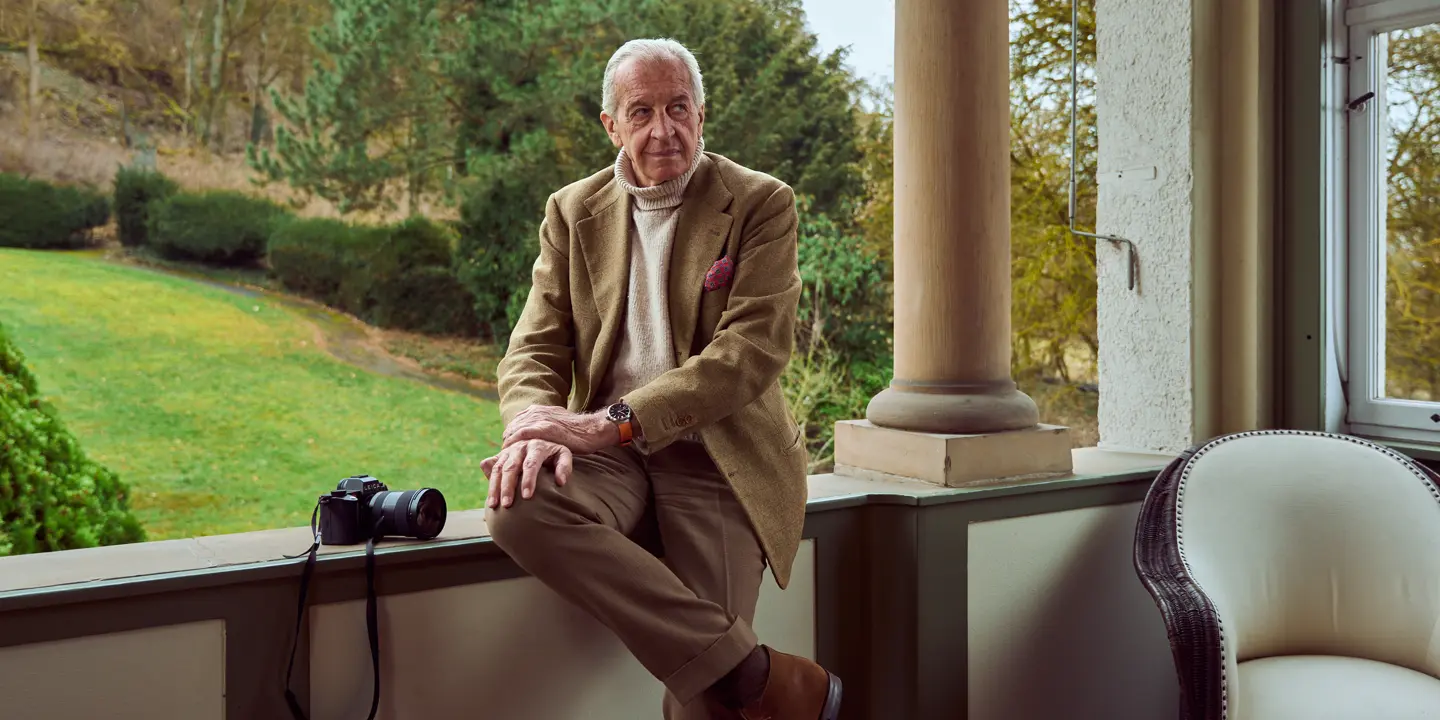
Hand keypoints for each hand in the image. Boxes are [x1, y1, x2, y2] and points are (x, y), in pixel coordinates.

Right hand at [482, 439, 573, 508]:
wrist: (540, 443)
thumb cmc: (554, 454)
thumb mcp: (563, 455)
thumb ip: (564, 467)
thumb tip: (560, 482)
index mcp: (537, 446)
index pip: (531, 464)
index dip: (528, 480)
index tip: (527, 497)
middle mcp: (520, 446)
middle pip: (511, 467)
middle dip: (508, 487)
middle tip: (507, 505)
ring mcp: (508, 451)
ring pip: (498, 469)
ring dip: (494, 487)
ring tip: (494, 506)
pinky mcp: (500, 456)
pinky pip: (492, 468)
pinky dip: (490, 483)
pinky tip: (490, 498)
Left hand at [501, 405, 618, 453]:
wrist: (593, 429)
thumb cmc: (577, 432)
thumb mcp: (556, 423)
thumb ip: (543, 427)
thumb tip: (532, 437)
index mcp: (537, 411)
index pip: (515, 424)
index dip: (510, 439)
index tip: (506, 453)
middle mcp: (536, 412)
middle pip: (512, 428)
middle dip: (506, 444)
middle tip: (501, 462)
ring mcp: (540, 419)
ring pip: (515, 431)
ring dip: (508, 446)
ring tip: (504, 463)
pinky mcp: (545, 428)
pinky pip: (523, 434)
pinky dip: (515, 444)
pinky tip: (512, 456)